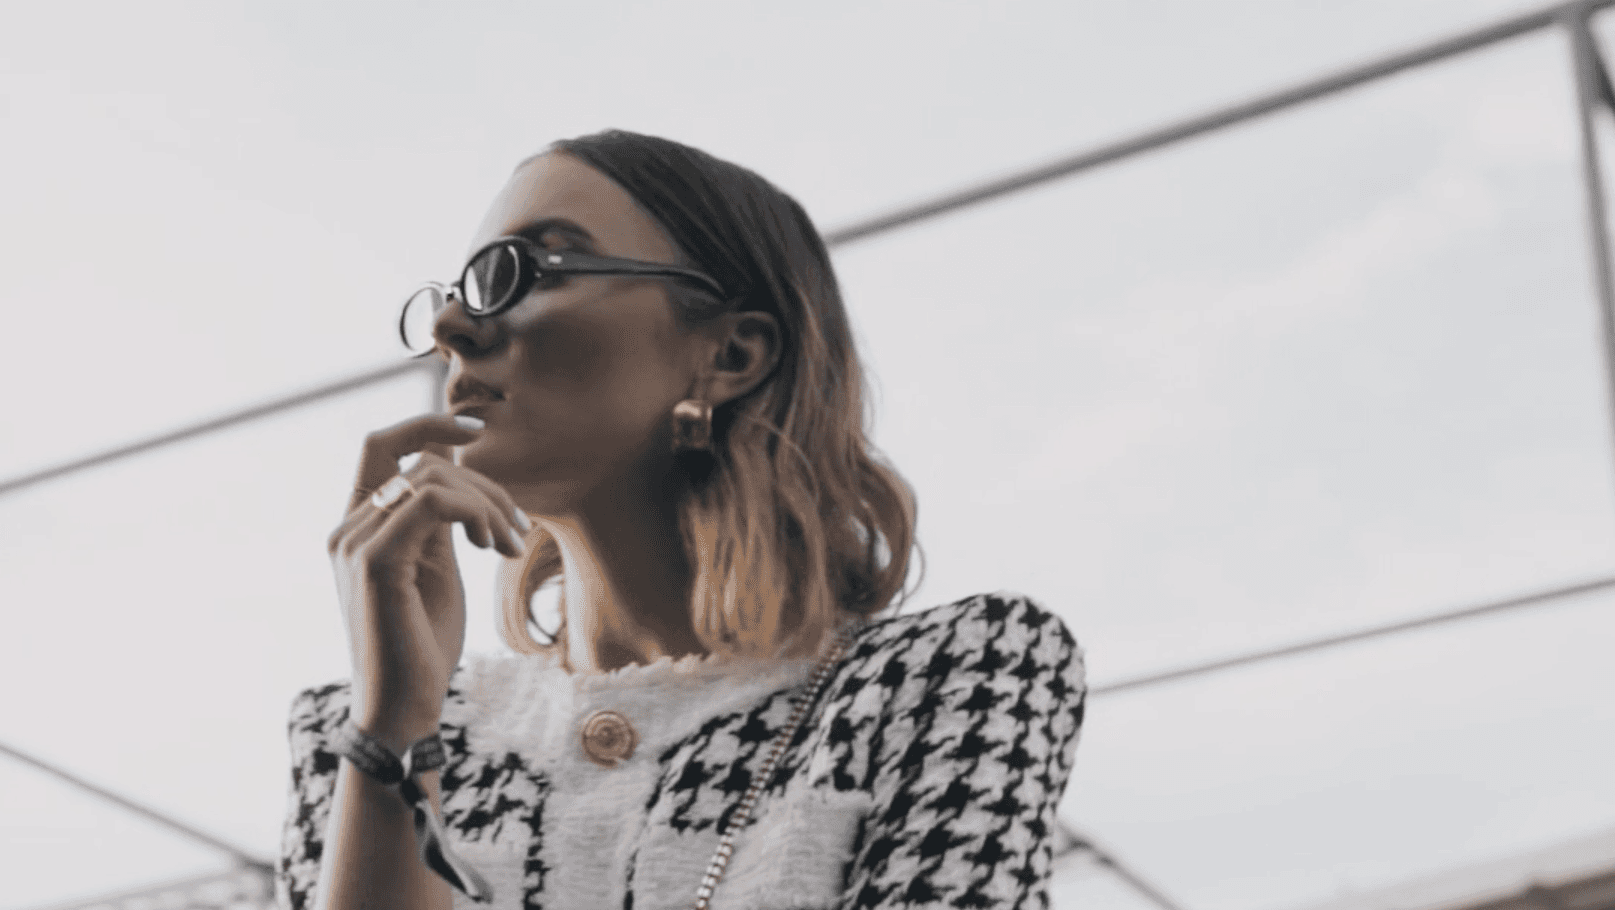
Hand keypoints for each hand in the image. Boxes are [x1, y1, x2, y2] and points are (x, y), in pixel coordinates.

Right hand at [325, 414, 529, 750]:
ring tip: (508, 544)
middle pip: (420, 459)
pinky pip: (428, 501)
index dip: (426, 423)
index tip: (476, 428)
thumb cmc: (422, 644)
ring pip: (430, 477)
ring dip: (487, 502)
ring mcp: (355, 543)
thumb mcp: (436, 567)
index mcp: (359, 526)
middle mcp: (347, 528)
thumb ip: (440, 520)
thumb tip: (460, 472)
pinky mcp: (373, 561)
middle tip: (517, 530)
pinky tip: (490, 545)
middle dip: (483, 482)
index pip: (381, 446)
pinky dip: (473, 511)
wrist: (403, 708)